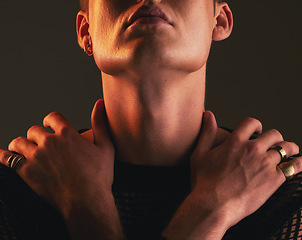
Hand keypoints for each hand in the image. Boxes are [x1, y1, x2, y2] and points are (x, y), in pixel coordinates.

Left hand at [0, 100, 124, 239]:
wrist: (87, 201)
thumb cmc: (99, 176)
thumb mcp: (106, 146)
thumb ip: (100, 123)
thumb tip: (99, 103)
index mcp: (67, 134)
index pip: (52, 117)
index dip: (50, 120)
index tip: (49, 124)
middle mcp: (50, 141)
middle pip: (34, 130)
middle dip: (37, 135)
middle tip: (40, 143)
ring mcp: (36, 156)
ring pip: (19, 142)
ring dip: (21, 144)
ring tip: (24, 149)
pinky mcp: (26, 171)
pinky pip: (7, 159)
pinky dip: (3, 156)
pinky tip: (3, 155)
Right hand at [163, 111, 300, 239]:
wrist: (213, 205)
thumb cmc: (204, 182)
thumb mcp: (200, 154)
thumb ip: (207, 132)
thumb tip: (208, 114)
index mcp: (235, 141)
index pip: (251, 123)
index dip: (256, 125)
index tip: (257, 130)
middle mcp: (252, 149)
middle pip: (273, 134)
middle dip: (274, 138)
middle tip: (273, 144)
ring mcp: (265, 164)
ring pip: (286, 148)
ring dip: (288, 149)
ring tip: (289, 152)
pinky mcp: (274, 179)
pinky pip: (294, 167)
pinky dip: (298, 164)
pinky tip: (298, 163)